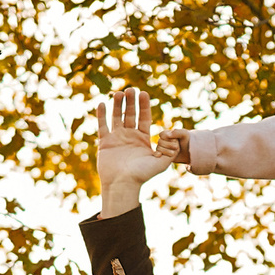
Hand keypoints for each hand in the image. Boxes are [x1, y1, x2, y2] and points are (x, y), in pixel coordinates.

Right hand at [97, 88, 171, 215]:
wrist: (123, 185)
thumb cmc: (142, 175)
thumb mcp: (161, 163)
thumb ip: (170, 150)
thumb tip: (173, 137)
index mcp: (142, 138)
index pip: (144, 117)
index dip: (144, 105)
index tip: (144, 93)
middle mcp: (130, 136)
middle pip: (130, 114)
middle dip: (131, 102)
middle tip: (130, 89)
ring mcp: (117, 138)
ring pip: (117, 117)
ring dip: (117, 105)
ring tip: (118, 93)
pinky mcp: (105, 142)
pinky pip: (102, 126)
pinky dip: (102, 115)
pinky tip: (102, 104)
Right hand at [156, 128, 191, 163]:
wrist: (190, 153)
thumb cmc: (188, 142)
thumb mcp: (185, 135)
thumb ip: (177, 132)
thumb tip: (168, 134)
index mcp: (168, 134)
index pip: (162, 134)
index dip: (166, 138)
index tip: (175, 140)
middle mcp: (164, 140)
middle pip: (160, 141)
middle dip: (168, 145)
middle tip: (177, 147)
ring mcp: (163, 147)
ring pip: (159, 148)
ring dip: (166, 151)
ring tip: (174, 153)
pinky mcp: (163, 154)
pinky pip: (158, 154)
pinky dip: (158, 154)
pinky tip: (160, 155)